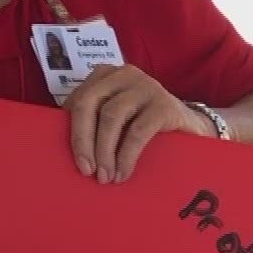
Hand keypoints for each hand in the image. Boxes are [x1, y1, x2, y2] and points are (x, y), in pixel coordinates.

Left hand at [64, 65, 216, 183]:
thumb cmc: (144, 125)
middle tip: (86, 171)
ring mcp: (144, 86)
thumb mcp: (116, 120)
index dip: (72, 133)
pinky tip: (123, 173)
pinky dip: (126, 156)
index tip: (75, 162)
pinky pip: (137, 131)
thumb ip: (93, 124)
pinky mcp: (163, 104)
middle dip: (83, 140)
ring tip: (105, 177)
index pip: (78, 101)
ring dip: (104, 151)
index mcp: (104, 76)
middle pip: (89, 104)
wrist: (190, 127)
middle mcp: (122, 74)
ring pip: (111, 116)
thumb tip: (62, 154)